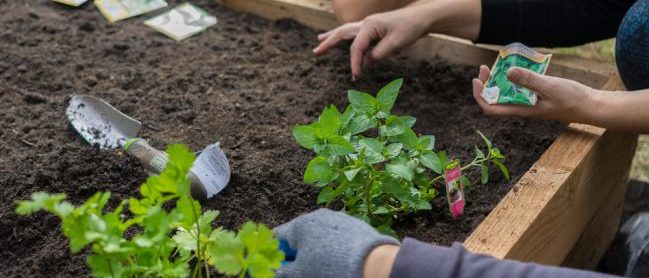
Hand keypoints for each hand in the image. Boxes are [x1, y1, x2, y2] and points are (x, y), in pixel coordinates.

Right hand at [274, 209, 398, 277]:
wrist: (373, 265)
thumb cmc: (329, 269)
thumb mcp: (299, 274)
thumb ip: (282, 272)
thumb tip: (277, 271)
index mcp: (300, 224)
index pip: (277, 236)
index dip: (276, 253)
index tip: (281, 267)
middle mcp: (318, 216)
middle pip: (299, 235)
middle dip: (297, 253)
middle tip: (302, 269)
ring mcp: (339, 218)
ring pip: (319, 235)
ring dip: (316, 250)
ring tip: (324, 266)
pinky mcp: (356, 225)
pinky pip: (337, 236)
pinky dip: (334, 247)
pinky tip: (340, 262)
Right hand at [313, 5, 431, 79]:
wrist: (421, 18)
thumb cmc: (410, 28)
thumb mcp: (395, 44)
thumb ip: (378, 54)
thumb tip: (366, 62)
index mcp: (370, 26)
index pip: (356, 48)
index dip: (354, 63)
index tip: (356, 77)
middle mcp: (366, 23)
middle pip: (342, 33)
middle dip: (328, 43)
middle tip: (315, 52)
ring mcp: (368, 24)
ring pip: (345, 30)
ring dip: (332, 37)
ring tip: (319, 41)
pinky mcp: (373, 28)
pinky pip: (354, 33)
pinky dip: (344, 37)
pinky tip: (339, 40)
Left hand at [472, 65, 597, 122]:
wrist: (590, 106)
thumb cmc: (572, 99)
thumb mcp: (549, 86)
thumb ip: (529, 80)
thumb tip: (508, 72)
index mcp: (521, 110)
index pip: (491, 109)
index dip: (480, 95)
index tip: (477, 79)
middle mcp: (522, 109)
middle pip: (494, 101)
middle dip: (486, 85)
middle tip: (485, 68)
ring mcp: (528, 104)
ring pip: (505, 95)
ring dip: (497, 82)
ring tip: (497, 66)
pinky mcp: (536, 99)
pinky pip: (517, 91)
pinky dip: (512, 80)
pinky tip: (516, 69)